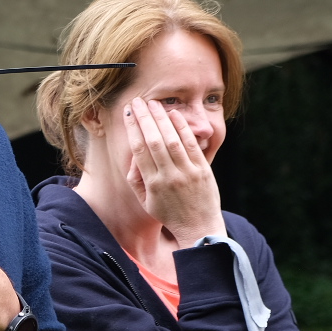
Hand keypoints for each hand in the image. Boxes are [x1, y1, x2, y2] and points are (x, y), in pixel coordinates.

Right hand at [123, 98, 224, 246]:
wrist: (199, 229)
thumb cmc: (169, 214)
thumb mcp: (146, 202)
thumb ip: (137, 181)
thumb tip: (131, 159)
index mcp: (153, 184)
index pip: (139, 150)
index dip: (133, 129)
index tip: (128, 113)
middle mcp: (169, 176)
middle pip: (154, 141)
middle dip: (145, 118)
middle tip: (138, 101)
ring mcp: (187, 173)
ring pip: (173, 140)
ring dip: (162, 119)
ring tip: (154, 103)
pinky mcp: (203, 171)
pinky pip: (192, 145)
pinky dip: (183, 128)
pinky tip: (175, 115)